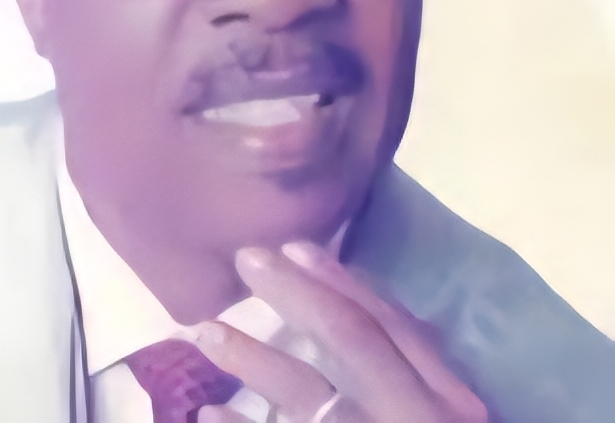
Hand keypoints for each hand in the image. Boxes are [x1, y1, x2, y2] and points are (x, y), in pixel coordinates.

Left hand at [190, 242, 486, 422]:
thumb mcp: (446, 412)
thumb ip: (411, 368)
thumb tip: (358, 305)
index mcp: (444, 397)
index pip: (389, 323)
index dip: (339, 281)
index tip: (293, 247)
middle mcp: (412, 414)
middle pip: (351, 338)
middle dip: (296, 293)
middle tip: (246, 257)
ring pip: (308, 394)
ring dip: (253, 359)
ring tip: (207, 332)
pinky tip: (209, 412)